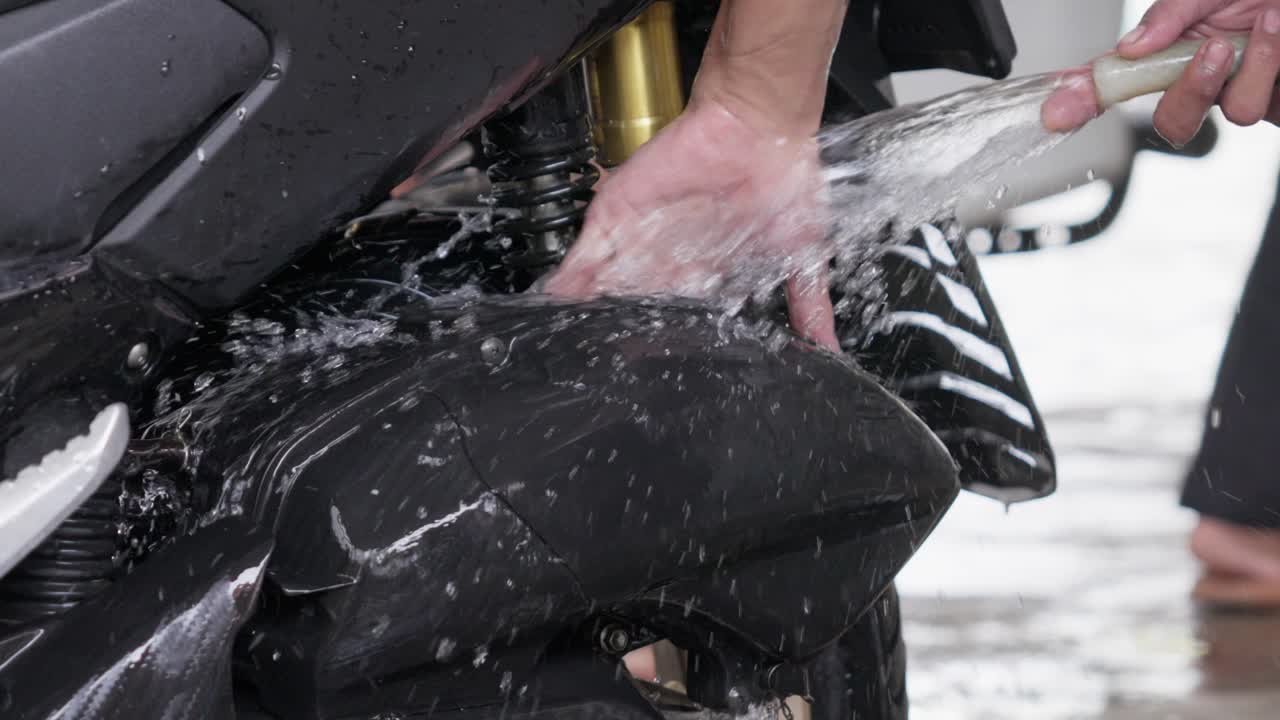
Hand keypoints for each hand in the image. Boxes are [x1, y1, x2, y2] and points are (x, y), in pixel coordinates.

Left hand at [544, 98, 838, 350]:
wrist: (762, 126)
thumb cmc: (787, 179)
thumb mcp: (806, 255)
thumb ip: (809, 304)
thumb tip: (828, 348)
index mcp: (708, 269)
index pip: (676, 314)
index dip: (660, 340)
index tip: (646, 369)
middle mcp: (671, 254)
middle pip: (633, 304)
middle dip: (616, 332)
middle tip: (601, 366)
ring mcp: (641, 234)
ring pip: (605, 284)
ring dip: (586, 313)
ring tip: (568, 344)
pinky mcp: (618, 213)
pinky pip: (586, 252)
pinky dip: (569, 280)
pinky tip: (556, 305)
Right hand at [1043, 0, 1279, 140]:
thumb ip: (1169, 13)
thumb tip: (1131, 47)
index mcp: (1175, 42)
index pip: (1117, 76)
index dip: (1083, 97)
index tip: (1057, 112)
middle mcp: (1203, 70)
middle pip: (1167, 115)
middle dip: (1186, 92)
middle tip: (1207, 55)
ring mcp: (1237, 89)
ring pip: (1217, 116)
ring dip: (1242, 72)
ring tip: (1264, 28)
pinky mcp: (1270, 102)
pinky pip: (1249, 108)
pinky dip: (1264, 67)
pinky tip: (1276, 35)